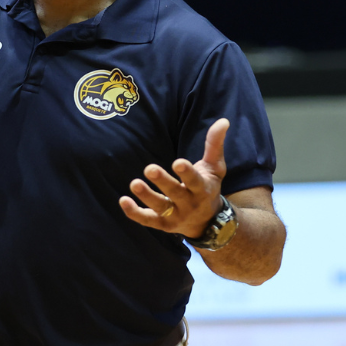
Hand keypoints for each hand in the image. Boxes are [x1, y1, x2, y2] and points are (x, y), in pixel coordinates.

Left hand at [119, 118, 229, 238]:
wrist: (207, 222)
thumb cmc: (207, 187)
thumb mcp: (214, 168)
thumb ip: (214, 145)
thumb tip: (223, 121)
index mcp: (202, 189)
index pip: (194, 181)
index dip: (187, 173)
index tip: (178, 162)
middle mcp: (189, 204)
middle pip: (175, 193)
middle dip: (163, 182)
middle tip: (150, 168)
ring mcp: (175, 216)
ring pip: (160, 207)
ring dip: (146, 196)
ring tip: (134, 183)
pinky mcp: (162, 224)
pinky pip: (147, 220)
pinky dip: (134, 213)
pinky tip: (123, 200)